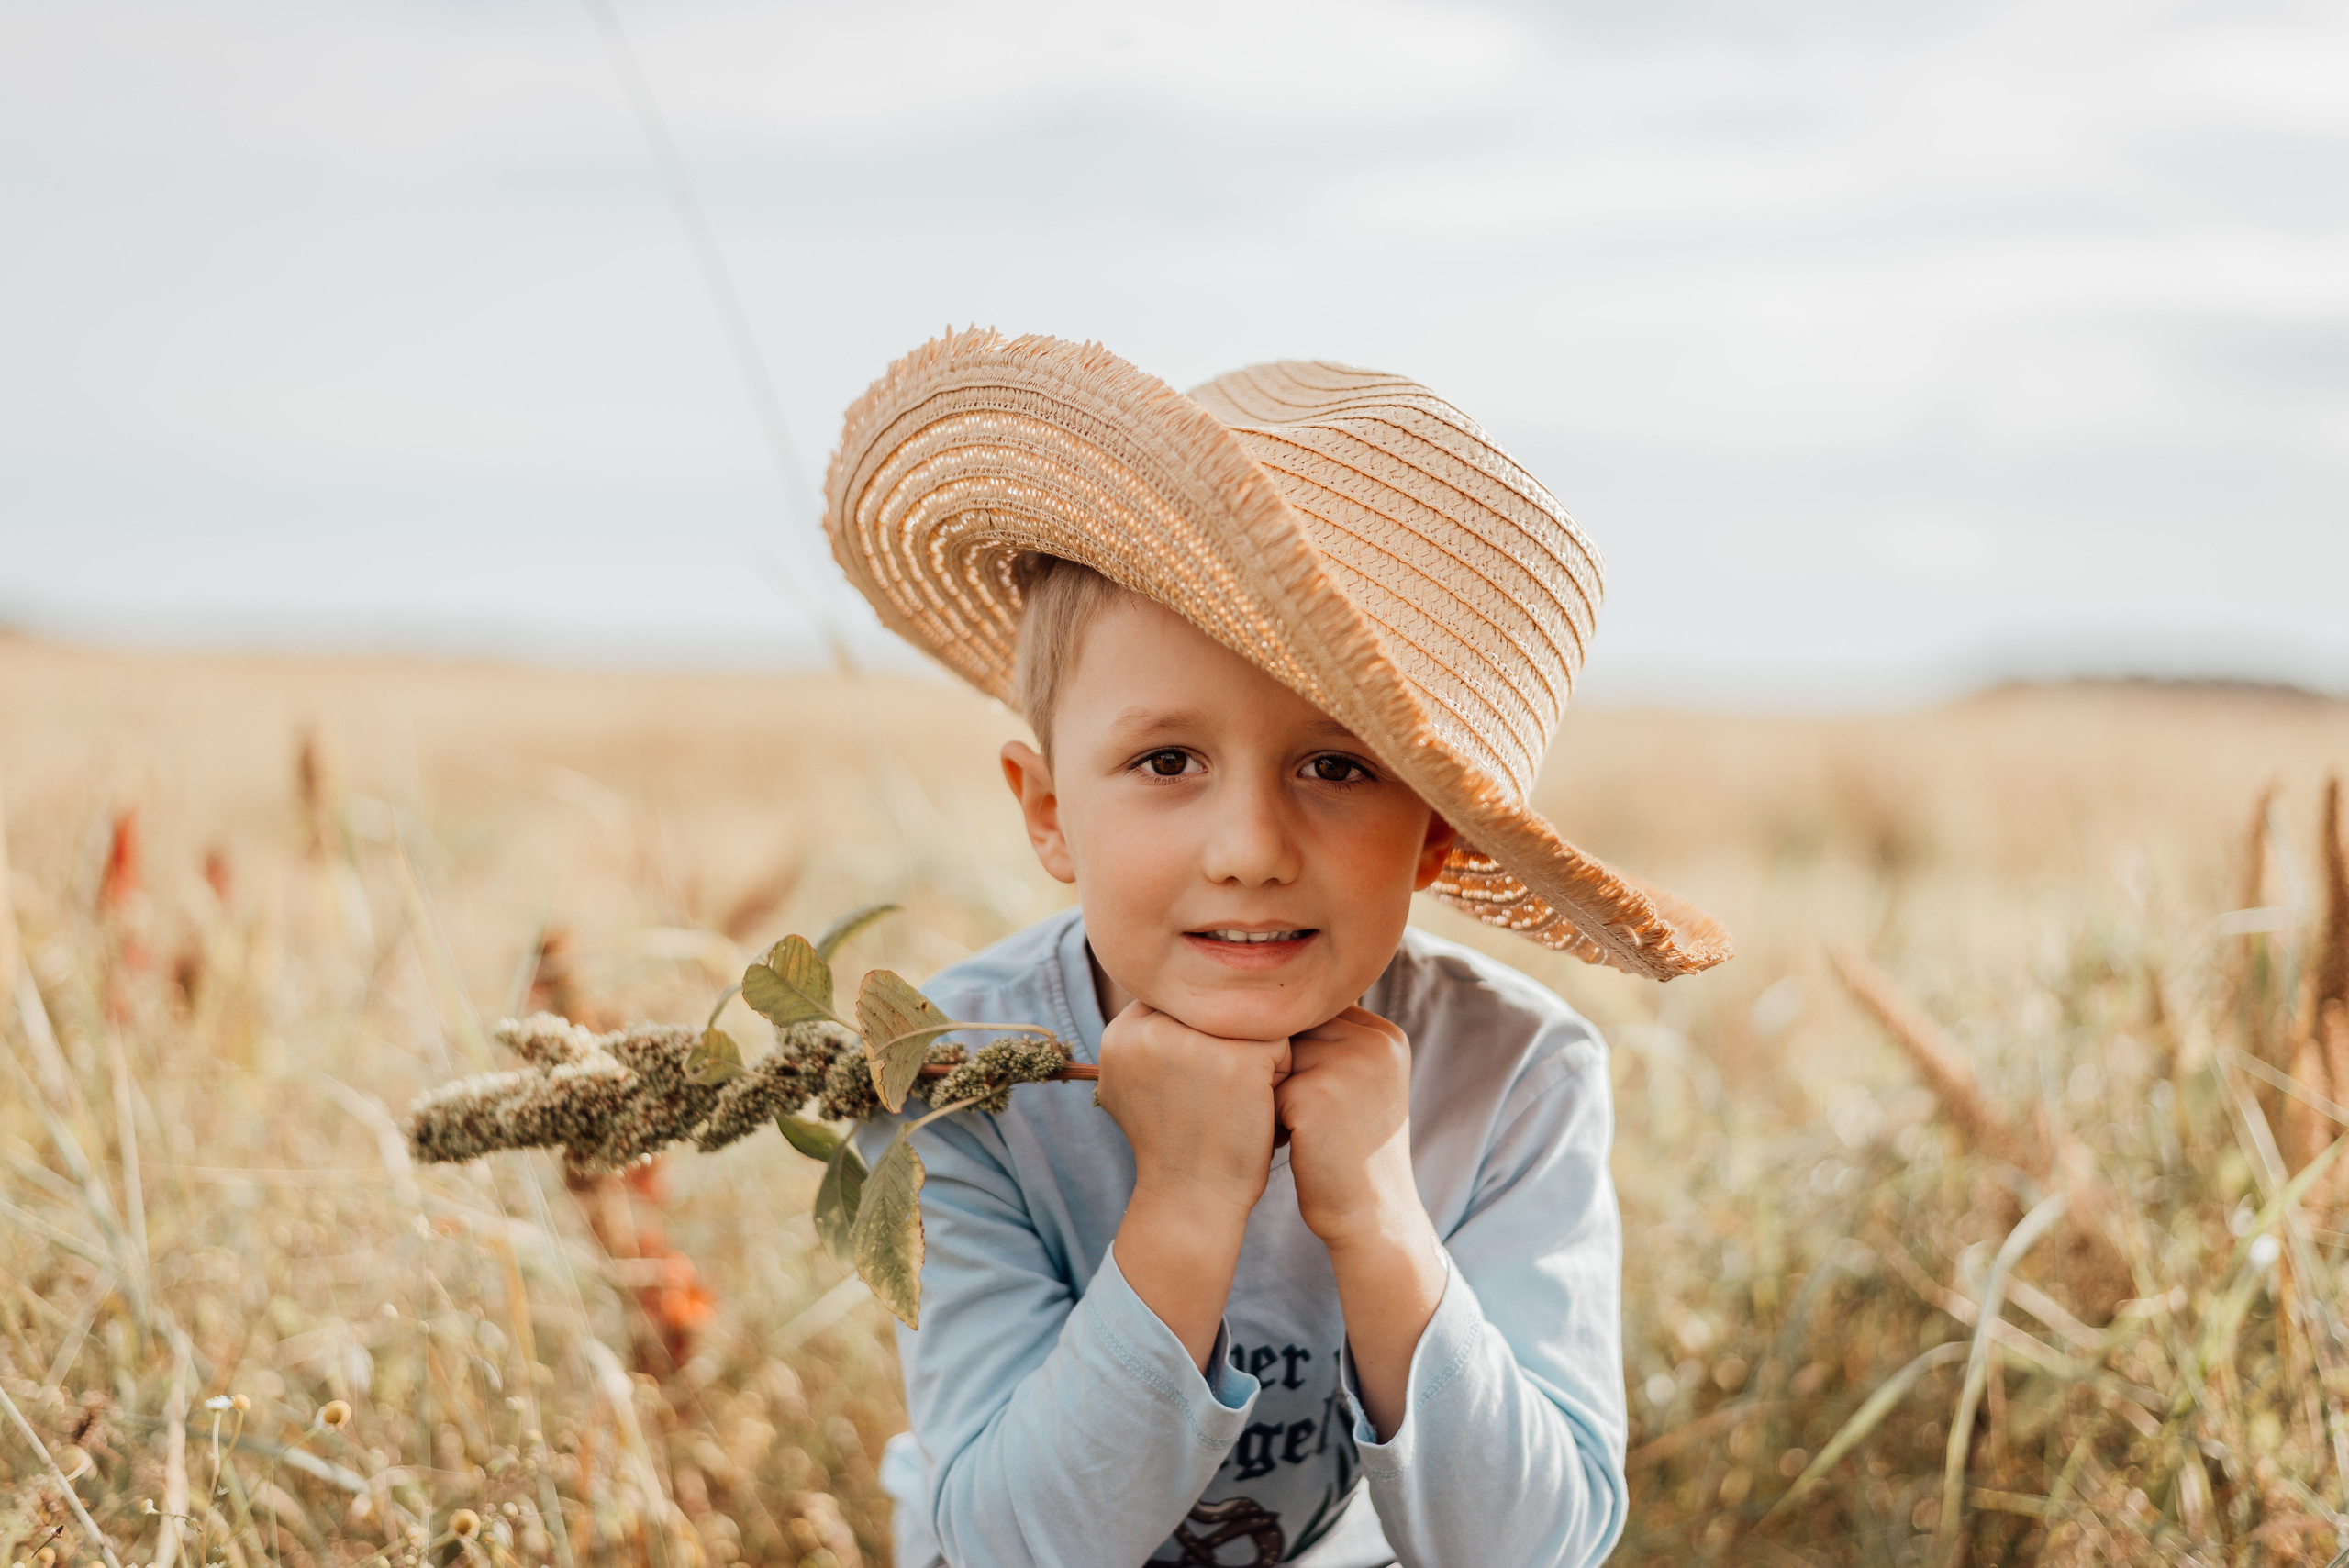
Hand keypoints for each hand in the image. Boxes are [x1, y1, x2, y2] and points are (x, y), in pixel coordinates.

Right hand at [1097, 1001, 1290, 1369]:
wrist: (1193, 1201)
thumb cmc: (1173, 1143)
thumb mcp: (1130, 1087)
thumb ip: (1142, 1037)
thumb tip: (1168, 992)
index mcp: (1122, 1034)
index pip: (1178, 1000)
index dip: (1200, 1033)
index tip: (1201, 1076)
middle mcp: (1152, 1030)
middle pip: (1216, 1005)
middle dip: (1226, 1038)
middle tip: (1224, 1087)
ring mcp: (1197, 1043)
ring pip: (1248, 1018)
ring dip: (1254, 1050)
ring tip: (1241, 1095)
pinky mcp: (1241, 1060)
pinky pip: (1280, 1041)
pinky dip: (1279, 1071)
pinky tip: (1261, 1104)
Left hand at [1276, 1006, 1422, 1246]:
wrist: (1371, 1217)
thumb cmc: (1354, 1152)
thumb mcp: (1361, 1087)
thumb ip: (1333, 1044)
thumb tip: (1271, 1008)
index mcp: (1386, 1036)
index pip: (1316, 1014)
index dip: (1299, 1052)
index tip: (1309, 1094)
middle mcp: (1372, 1042)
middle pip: (1293, 1031)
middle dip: (1282, 1070)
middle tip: (1296, 1115)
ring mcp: (1346, 1064)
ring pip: (1274, 1057)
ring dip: (1269, 1090)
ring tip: (1291, 1127)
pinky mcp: (1314, 1093)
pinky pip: (1263, 1087)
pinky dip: (1265, 1116)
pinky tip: (1286, 1142)